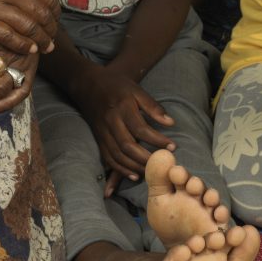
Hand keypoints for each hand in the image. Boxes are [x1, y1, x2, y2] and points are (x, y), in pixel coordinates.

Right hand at [0, 0, 63, 56]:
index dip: (55, 11)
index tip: (55, 20)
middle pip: (40, 13)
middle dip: (50, 29)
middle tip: (53, 39)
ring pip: (26, 26)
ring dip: (40, 40)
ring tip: (45, 47)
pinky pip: (6, 35)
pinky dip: (21, 44)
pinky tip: (28, 50)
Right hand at [71, 63, 175, 181]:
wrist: (89, 85)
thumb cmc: (118, 86)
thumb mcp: (137, 90)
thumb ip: (153, 107)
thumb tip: (170, 123)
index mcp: (122, 107)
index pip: (141, 129)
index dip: (157, 140)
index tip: (172, 147)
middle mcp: (111, 121)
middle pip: (128, 145)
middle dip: (146, 158)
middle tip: (162, 164)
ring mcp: (102, 132)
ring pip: (117, 155)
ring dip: (134, 167)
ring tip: (151, 172)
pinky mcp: (98, 139)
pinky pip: (108, 158)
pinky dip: (120, 169)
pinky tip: (134, 175)